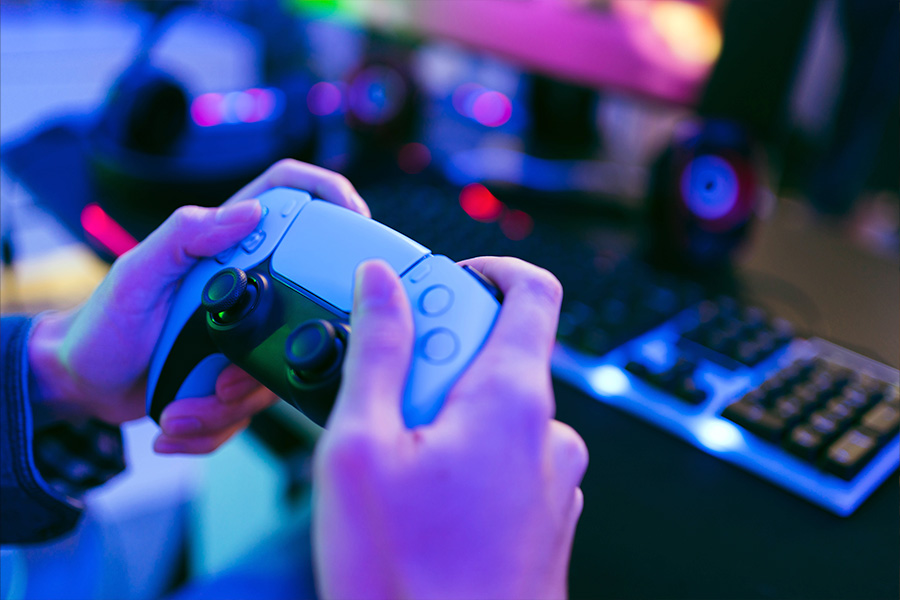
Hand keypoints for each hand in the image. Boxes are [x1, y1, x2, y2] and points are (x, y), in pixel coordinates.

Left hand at [27, 159, 368, 453]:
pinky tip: (180, 419)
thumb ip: (185, 235)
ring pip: (281, 366)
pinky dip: (218, 424)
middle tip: (234, 379)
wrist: (83, 385)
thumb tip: (249, 213)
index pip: (289, 195)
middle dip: (282, 352)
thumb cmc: (102, 325)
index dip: (329, 195)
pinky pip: (255, 403)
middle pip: (305, 298)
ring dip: (233, 402)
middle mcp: (248, 284)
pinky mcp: (241, 370)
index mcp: (226, 245)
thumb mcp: (136, 275)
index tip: (355, 221)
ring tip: (185, 407)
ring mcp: (248, 330)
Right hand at [313, 257, 587, 599]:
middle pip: (502, 353)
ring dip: (450, 414)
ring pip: (500, 412)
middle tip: (388, 399)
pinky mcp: (545, 521)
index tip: (446, 282)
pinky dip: (469, 456)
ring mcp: (552, 483)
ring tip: (396, 461)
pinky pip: (510, 461)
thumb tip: (382, 286)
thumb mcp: (361, 449)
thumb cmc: (406, 580)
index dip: (489, 272)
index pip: (532, 293)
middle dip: (442, 359)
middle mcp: (548, 437)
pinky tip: (425, 501)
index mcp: (512, 401)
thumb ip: (377, 351)